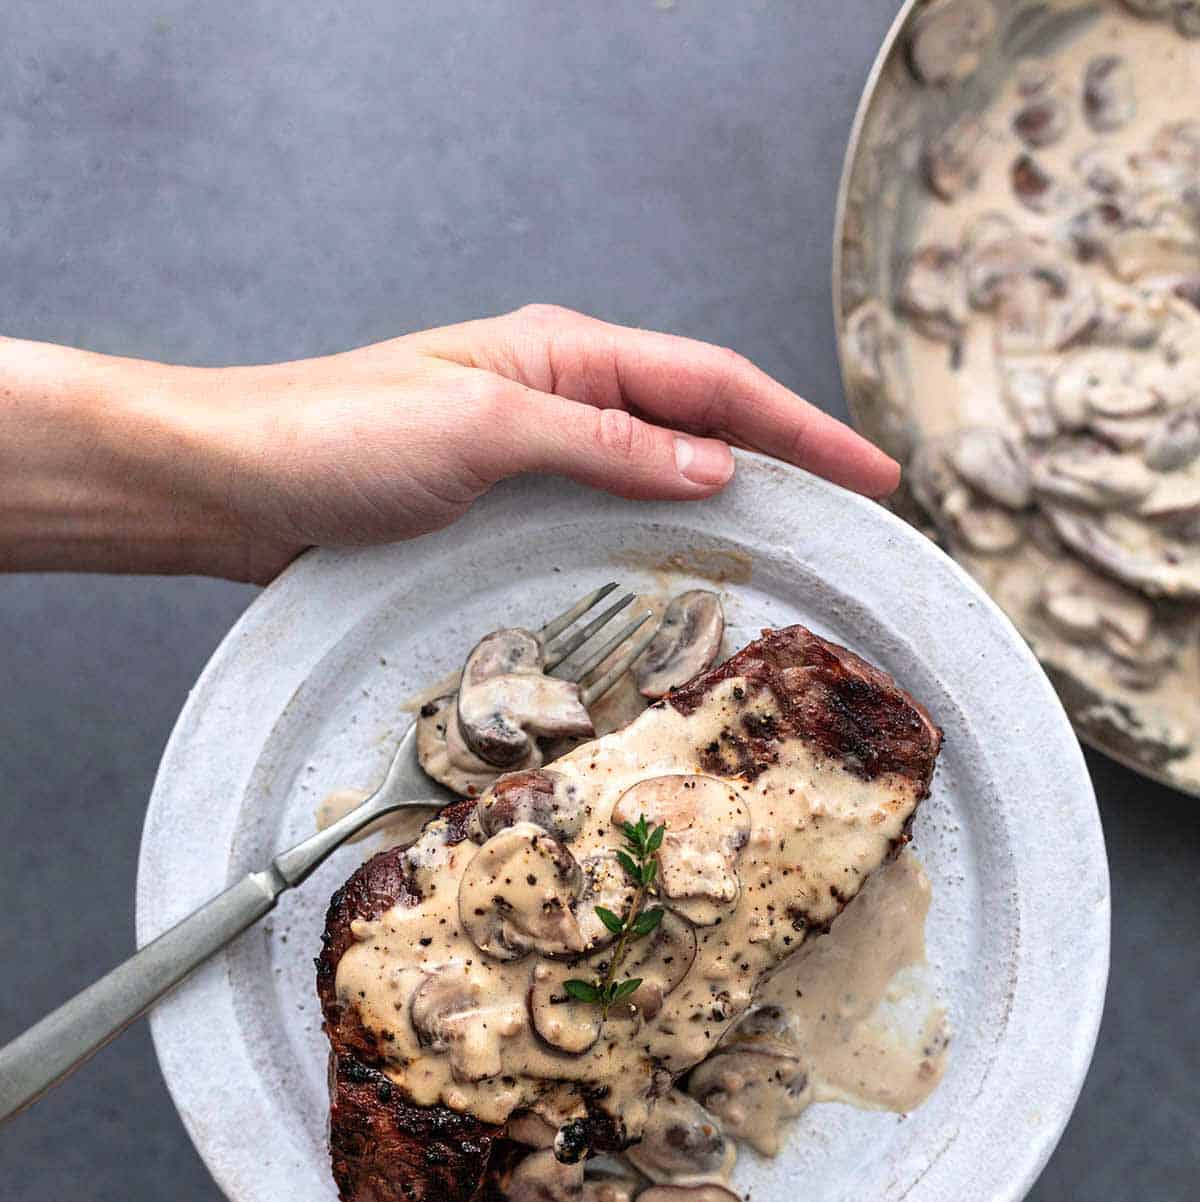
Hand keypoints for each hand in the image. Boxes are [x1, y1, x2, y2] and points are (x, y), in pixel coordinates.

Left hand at [0, 310, 897, 581]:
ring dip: (730, 512)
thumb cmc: (337, 438)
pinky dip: (660, 548)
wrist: (229, 485)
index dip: (802, 430)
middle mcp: (558, 398)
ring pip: (659, 481)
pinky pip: (606, 524)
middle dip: (786, 466)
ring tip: (797, 562)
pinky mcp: (499, 511)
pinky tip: (682, 585)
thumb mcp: (484, 430)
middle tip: (858, 525)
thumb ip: (604, 446)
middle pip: (702, 427)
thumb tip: (718, 466)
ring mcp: (531, 457)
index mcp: (564, 355)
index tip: (874, 478)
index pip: (715, 384)